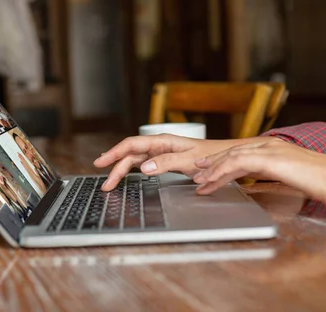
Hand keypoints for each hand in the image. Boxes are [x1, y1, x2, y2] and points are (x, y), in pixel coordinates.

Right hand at [94, 135, 216, 190]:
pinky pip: (142, 164)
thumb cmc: (210, 157)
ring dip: (121, 170)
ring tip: (110, 182)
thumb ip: (166, 163)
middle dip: (115, 167)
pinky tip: (124, 174)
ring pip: (134, 160)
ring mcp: (160, 152)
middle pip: (130, 154)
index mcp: (162, 141)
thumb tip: (144, 168)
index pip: (132, 145)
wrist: (224, 157)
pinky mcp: (163, 160)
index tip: (102, 162)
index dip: (114, 152)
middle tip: (105, 183)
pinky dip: (130, 169)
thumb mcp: (188, 160)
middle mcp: (158, 145)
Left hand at [194, 138, 325, 209]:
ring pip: (231, 156)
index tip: (207, 172)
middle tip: (196, 175)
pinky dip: (221, 173)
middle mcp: (269, 144)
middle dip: (211, 164)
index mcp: (274, 148)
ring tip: (199, 183)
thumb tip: (264, 181)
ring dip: (212, 170)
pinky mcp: (271, 159)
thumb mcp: (292, 177)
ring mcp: (270, 149)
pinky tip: (212, 182)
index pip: (240, 153)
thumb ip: (275, 174)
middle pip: (231, 152)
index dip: (221, 162)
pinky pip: (238, 163)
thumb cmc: (324, 182)